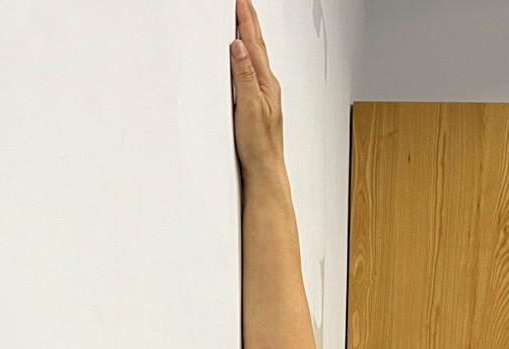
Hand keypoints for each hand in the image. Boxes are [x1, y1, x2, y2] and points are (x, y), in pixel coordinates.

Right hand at [230, 0, 284, 177]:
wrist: (264, 171)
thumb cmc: (259, 146)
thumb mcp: (249, 107)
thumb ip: (244, 75)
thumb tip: (240, 47)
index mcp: (266, 83)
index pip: (254, 44)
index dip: (246, 20)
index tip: (241, 1)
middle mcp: (268, 86)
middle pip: (258, 45)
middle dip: (250, 21)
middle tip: (244, 2)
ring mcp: (265, 95)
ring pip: (258, 56)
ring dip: (251, 35)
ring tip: (246, 20)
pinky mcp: (259, 105)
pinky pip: (255, 71)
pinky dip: (250, 56)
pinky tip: (247, 57)